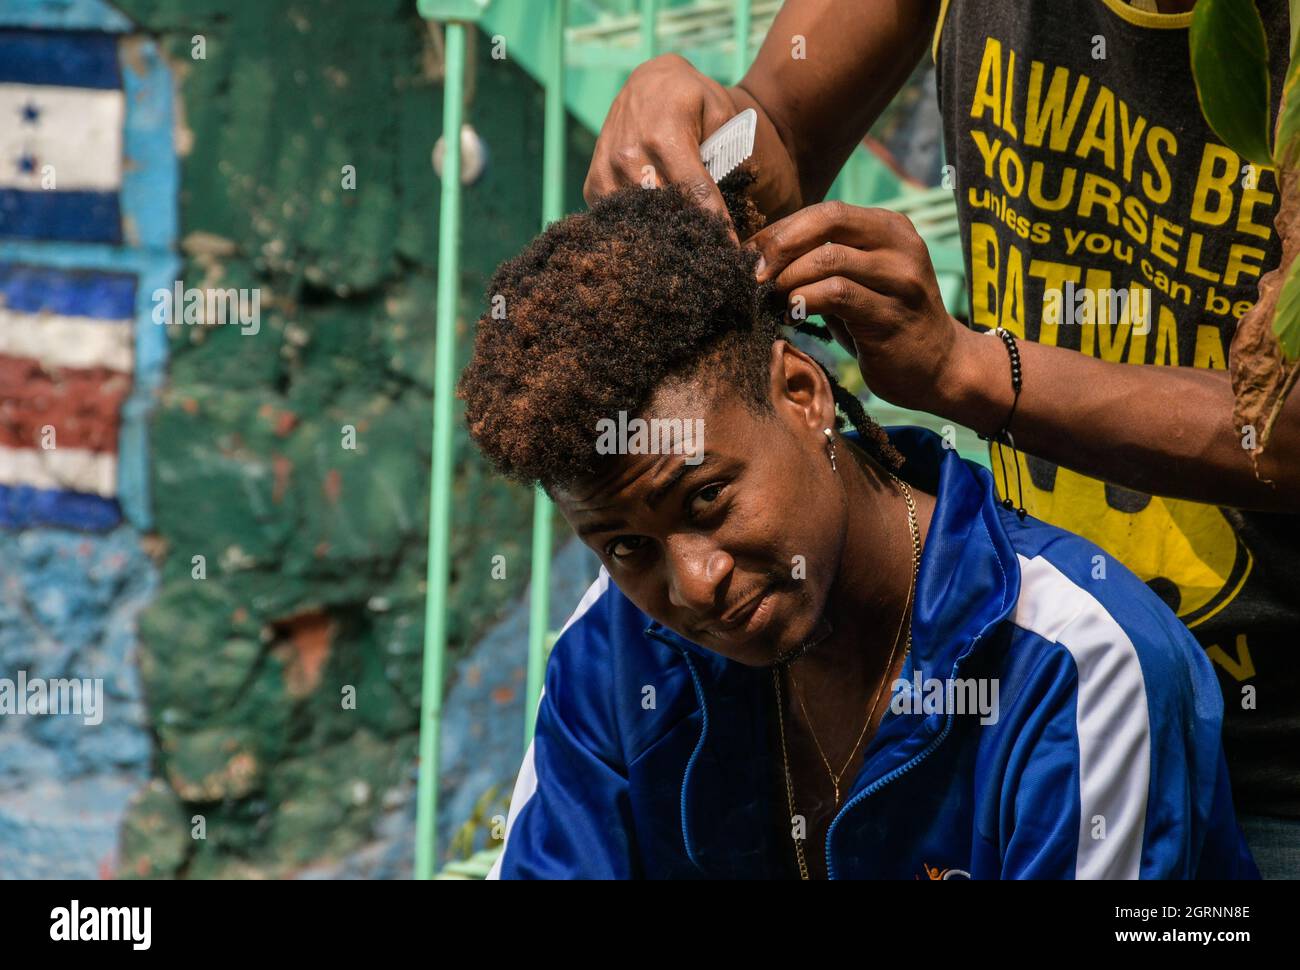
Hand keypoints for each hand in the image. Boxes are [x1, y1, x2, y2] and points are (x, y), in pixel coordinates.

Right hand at [583, 54, 798, 239]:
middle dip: (689, 232)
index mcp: (665, 136)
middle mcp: (629, 155)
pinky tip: (655, 230)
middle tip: (710, 250)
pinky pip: (615, 220)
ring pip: (638, 221)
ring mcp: (607, 170)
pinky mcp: (594, 183)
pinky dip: (636, 228)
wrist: (649, 82)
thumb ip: (724, 150)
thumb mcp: (719, 110)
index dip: (715, 224)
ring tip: (683, 244)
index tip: (731, 251)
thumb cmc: (691, 99)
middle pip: (664, 213)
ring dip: (661, 235)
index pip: (694, 193)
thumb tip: (725, 197)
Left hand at [746, 200, 969, 412]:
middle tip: (755, 274)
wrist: (938, 366)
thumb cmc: (884, 321)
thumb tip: (762, 256)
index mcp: (891, 228)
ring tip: (773, 299)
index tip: (751, 253)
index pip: (828, 212)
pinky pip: (837, 296)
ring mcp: (901, 280)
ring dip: (790, 279)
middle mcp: (901, 246)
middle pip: (829, 221)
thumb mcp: (860, 279)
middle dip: (782, 245)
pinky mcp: (891, 316)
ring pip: (829, 259)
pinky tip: (792, 316)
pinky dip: (804, 302)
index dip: (783, 230)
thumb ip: (825, 260)